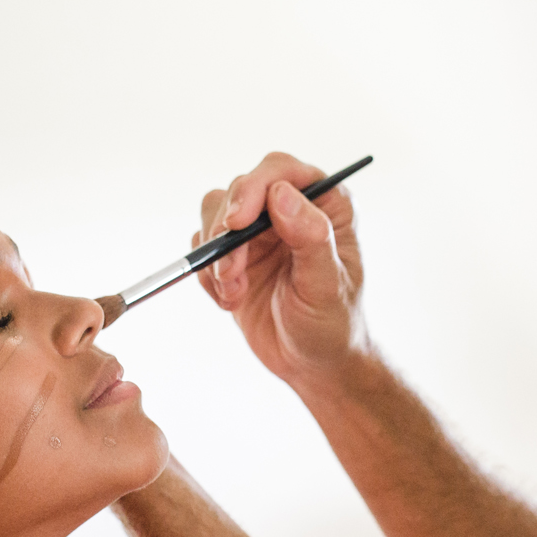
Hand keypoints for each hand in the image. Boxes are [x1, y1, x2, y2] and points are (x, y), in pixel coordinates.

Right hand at [195, 152, 367, 387]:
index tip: (236, 223)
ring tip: (235, 291)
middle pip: (240, 190)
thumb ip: (310, 237)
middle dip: (227, 232)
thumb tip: (282, 195)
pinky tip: (232, 300)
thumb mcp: (327, 285)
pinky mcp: (234, 255)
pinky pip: (204, 249)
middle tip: (231, 273)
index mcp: (325, 205)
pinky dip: (208, 276)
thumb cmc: (333, 324)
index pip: (280, 171)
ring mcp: (259, 232)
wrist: (312, 364)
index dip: (252, 188)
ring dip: (215, 256)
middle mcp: (289, 209)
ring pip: (215, 215)